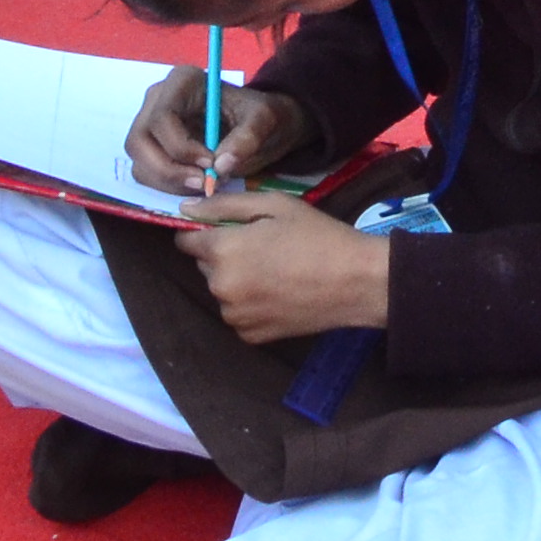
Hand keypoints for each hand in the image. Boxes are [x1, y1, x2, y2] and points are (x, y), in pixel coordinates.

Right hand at [130, 62, 322, 197]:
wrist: (264, 126)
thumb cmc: (262, 115)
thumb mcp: (266, 120)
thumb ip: (248, 138)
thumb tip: (221, 166)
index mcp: (183, 81)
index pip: (161, 118)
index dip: (180, 147)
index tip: (210, 165)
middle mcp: (158, 99)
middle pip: (139, 141)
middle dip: (168, 170)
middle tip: (204, 184)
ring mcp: (150, 124)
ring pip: (139, 161)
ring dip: (168, 181)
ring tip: (206, 184)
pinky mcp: (152, 147)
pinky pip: (145, 173)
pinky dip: (167, 186)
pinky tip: (197, 184)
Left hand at [180, 194, 393, 343]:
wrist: (356, 281)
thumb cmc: (318, 235)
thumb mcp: (276, 205)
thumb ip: (225, 204)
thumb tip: (184, 208)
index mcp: (223, 251)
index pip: (187, 242)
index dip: (206, 232)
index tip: (232, 229)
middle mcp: (220, 287)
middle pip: (206, 266)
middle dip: (225, 255)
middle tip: (266, 247)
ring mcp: (234, 316)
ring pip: (223, 291)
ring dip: (237, 280)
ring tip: (276, 271)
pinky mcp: (250, 336)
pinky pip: (238, 313)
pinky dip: (251, 304)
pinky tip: (279, 293)